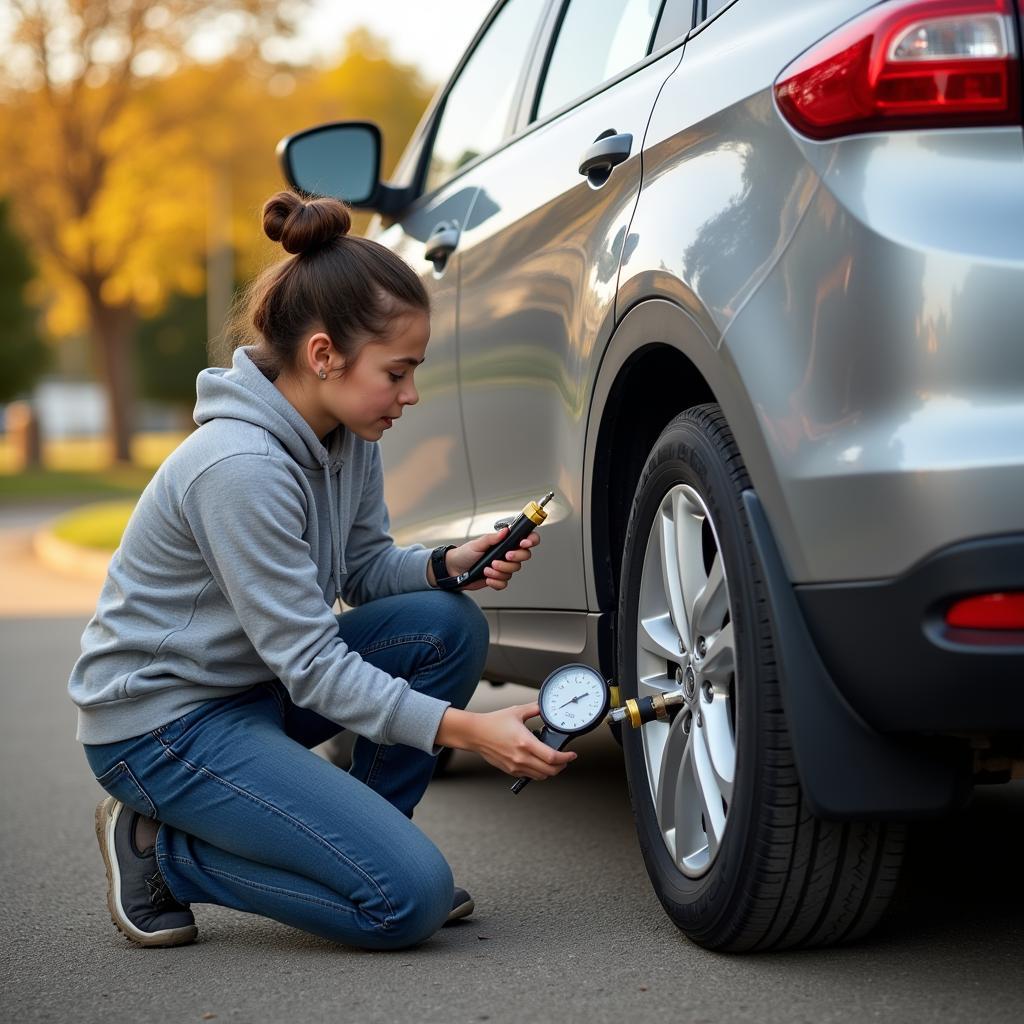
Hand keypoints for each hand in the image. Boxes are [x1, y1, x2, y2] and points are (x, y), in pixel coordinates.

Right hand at [435, 702, 576, 779]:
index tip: (572, 754)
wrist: (475, 733)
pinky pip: (529, 776)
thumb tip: (544, 707)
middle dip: (562, 766)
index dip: (566, 758)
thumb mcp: (516, 712)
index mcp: (526, 743)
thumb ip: (534, 709)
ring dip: (550, 771)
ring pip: (541, 776)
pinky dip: (538, 772)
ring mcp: (515, 766)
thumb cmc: (493, 723)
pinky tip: (538, 762)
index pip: (553, 757)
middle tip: (565, 759)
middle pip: (550, 771)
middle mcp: (521, 757)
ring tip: (553, 762)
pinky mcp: (510, 770)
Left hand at [444, 525, 540, 591]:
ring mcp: (504, 567)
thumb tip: (505, 531)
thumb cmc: (465, 554)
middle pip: (524, 556)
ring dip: (501, 570)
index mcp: (505, 542)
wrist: (454, 570)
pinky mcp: (498, 579)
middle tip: (504, 556)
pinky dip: (496, 581)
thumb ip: (492, 538)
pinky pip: (505, 583)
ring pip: (514, 571)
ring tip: (487, 568)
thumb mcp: (477, 544)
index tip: (524, 542)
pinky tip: (486, 577)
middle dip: (515, 557)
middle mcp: (507, 554)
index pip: (526, 539)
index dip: (531, 540)